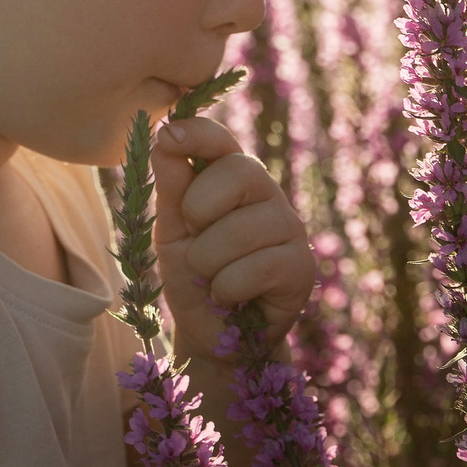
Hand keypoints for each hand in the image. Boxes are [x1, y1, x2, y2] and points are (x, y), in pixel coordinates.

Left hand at [150, 114, 317, 363]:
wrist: (212, 334)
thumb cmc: (191, 274)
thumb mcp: (171, 230)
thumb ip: (172, 187)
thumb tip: (165, 135)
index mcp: (234, 177)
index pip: (222, 140)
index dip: (199, 132)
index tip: (170, 134)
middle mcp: (267, 193)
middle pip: (235, 174)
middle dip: (198, 213)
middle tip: (198, 241)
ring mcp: (290, 228)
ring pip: (237, 231)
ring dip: (206, 264)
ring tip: (212, 278)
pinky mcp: (301, 266)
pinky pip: (252, 270)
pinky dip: (226, 290)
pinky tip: (233, 298)